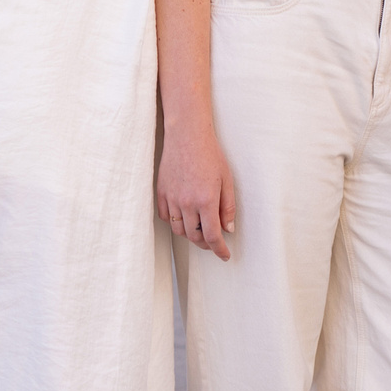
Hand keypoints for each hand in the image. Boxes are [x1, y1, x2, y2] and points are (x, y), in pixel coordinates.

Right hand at [156, 116, 236, 260]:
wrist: (187, 135)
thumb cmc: (210, 154)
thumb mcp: (227, 179)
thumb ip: (228, 207)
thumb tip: (228, 229)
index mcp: (206, 200)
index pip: (213, 236)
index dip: (219, 250)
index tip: (224, 255)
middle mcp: (187, 203)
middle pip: (194, 237)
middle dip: (206, 244)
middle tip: (214, 242)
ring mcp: (172, 198)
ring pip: (179, 230)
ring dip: (190, 235)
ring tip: (200, 230)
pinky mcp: (161, 193)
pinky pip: (166, 217)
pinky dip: (176, 222)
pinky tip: (184, 217)